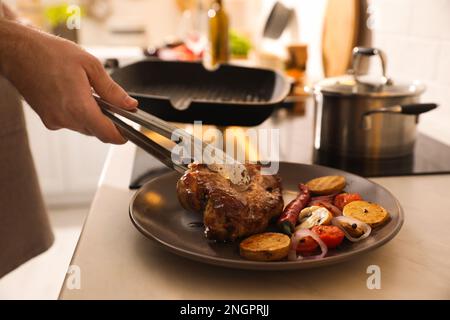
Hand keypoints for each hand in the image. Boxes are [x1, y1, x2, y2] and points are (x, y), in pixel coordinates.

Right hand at [0, 20, 137, 143]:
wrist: (18, 51)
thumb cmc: (49, 53)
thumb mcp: (90, 66)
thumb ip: (112, 90)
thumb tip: (129, 104)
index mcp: (79, 107)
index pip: (107, 134)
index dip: (121, 136)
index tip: (127, 133)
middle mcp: (65, 118)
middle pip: (96, 131)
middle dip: (107, 121)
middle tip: (110, 103)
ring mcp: (54, 120)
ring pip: (84, 127)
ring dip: (92, 116)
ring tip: (88, 94)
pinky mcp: (47, 119)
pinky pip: (70, 123)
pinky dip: (78, 114)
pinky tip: (74, 96)